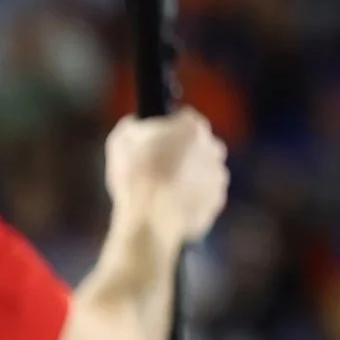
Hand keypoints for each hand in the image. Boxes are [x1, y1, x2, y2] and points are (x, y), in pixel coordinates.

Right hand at [104, 109, 228, 246]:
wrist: (149, 220)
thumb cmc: (135, 177)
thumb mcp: (121, 140)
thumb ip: (134, 125)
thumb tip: (137, 124)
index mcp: (192, 128)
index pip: (182, 119)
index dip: (165, 130)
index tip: (151, 143)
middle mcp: (214, 147)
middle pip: (197, 145)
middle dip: (182, 153)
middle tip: (156, 169)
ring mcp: (218, 176)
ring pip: (202, 171)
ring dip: (188, 177)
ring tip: (161, 193)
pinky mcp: (216, 202)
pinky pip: (203, 197)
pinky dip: (189, 200)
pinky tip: (169, 207)